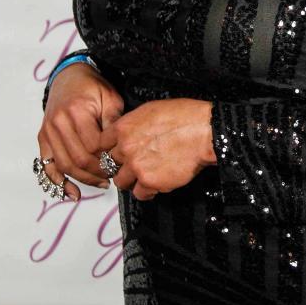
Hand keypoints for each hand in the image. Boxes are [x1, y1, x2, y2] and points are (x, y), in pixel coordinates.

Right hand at [37, 63, 124, 200]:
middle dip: (98, 172)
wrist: (69, 76)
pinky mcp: (43, 138)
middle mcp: (58, 122)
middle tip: (114, 176)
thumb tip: (121, 149)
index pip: (93, 146)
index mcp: (76, 111)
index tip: (121, 163)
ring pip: (65, 165)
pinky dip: (59, 182)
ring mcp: (48, 131)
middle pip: (78, 159)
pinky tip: (73, 192)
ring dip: (84, 179)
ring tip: (102, 183)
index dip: (108, 159)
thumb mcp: (111, 99)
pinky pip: (48, 165)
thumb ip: (114, 123)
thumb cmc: (92, 87)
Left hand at [96, 98, 216, 200]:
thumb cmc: (184, 117)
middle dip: (120, 166)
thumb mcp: (151, 109)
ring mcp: (136, 166)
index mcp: (123, 127)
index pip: (102, 144)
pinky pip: (139, 194)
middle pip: (109, 164)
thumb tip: (130, 131)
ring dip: (131, 181)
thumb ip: (133, 123)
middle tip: (133, 166)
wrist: (203, 131)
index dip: (110, 149)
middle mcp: (125, 147)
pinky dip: (147, 192)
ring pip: (121, 182)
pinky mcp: (149, 182)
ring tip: (144, 177)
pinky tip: (157, 184)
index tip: (117, 153)